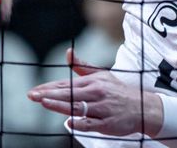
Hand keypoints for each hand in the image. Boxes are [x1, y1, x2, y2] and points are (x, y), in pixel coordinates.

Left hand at [28, 48, 163, 136]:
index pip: (66, 84)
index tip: (34, 91)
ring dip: (61, 105)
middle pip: (69, 93)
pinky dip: (80, 122)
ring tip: (45, 102)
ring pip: (78, 106)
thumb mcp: (101, 75)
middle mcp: (96, 93)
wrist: (144, 108)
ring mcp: (102, 108)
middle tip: (32, 95)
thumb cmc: (117, 91)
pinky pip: (91, 123)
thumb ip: (82, 66)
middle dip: (49, 94)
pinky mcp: (108, 123)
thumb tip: (68, 53)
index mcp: (92, 82)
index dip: (48, 88)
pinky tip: (69, 121)